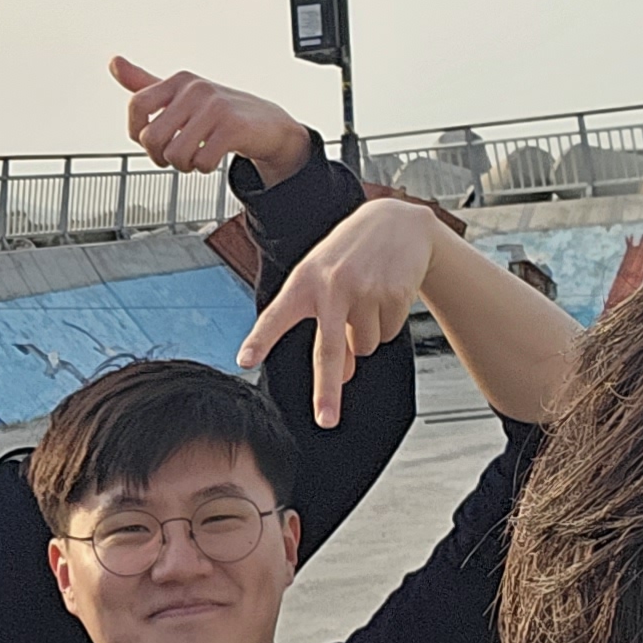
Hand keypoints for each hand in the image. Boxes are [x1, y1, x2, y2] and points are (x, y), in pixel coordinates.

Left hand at [112, 57, 316, 179]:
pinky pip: (201, 161)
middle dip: (160, 157)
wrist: (268, 125)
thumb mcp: (180, 95)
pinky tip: (212, 158)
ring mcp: (215, 107)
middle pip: (151, 137)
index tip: (152, 141)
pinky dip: (203, 168)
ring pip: (174, 154)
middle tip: (175, 156)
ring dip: (183, 165)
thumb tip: (114, 62)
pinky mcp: (233, 127)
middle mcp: (195, 89)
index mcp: (179, 81)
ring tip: (195, 157)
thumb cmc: (219, 113)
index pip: (137, 106)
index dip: (137, 132)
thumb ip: (145, 84)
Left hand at [237, 197, 447, 428]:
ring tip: (366, 299)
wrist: (397, 222)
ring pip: (363, 347)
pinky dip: (386, 324)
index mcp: (306, 280)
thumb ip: (326, 328)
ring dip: (364, 336)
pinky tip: (385, 295)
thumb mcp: (328, 282)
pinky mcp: (395, 294)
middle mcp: (333, 285)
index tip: (245, 360)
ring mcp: (366, 289)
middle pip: (328, 349)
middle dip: (327, 390)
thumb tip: (343, 376)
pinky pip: (386, 334)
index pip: (277, 315)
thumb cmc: (350, 255)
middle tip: (326, 420)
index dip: (261, 339)